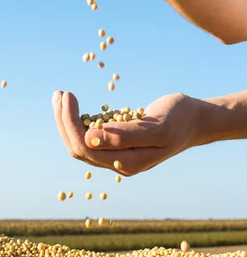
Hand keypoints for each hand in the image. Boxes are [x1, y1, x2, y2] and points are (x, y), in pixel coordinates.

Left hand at [52, 91, 210, 174]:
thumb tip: (89, 139)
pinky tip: (72, 105)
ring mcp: (118, 155)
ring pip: (81, 143)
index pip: (85, 148)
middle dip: (63, 120)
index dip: (70, 123)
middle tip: (58, 93)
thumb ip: (124, 135)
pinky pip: (90, 137)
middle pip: (78, 147)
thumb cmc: (180, 119)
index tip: (68, 95)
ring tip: (59, 96)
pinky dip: (78, 120)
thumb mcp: (157, 126)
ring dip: (66, 120)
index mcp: (128, 163)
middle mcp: (120, 164)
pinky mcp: (118, 144)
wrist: (196, 120)